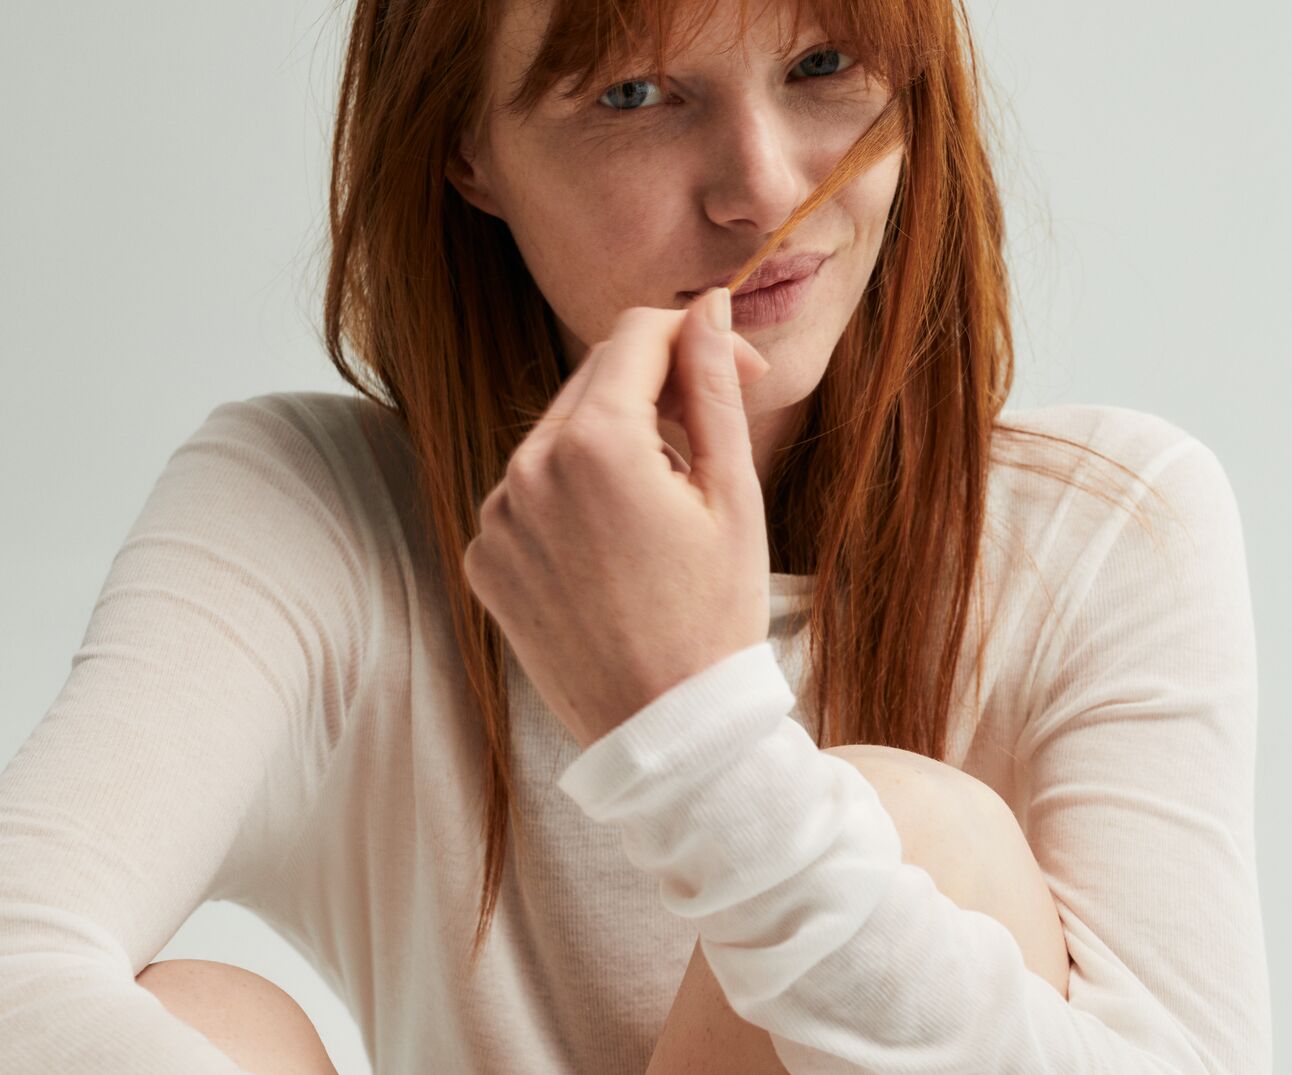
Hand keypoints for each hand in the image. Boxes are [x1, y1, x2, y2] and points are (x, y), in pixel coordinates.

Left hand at [462, 289, 772, 748]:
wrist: (669, 732)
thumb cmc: (715, 615)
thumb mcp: (732, 494)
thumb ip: (712, 388)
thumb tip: (707, 310)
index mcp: (594, 445)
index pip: (636, 336)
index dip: (692, 339)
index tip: (732, 369)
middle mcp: (526, 470)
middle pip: (594, 382)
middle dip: (655, 392)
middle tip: (708, 444)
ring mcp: (496, 518)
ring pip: (559, 437)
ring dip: (613, 445)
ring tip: (662, 512)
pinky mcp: (485, 558)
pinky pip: (529, 494)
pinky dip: (571, 498)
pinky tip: (615, 547)